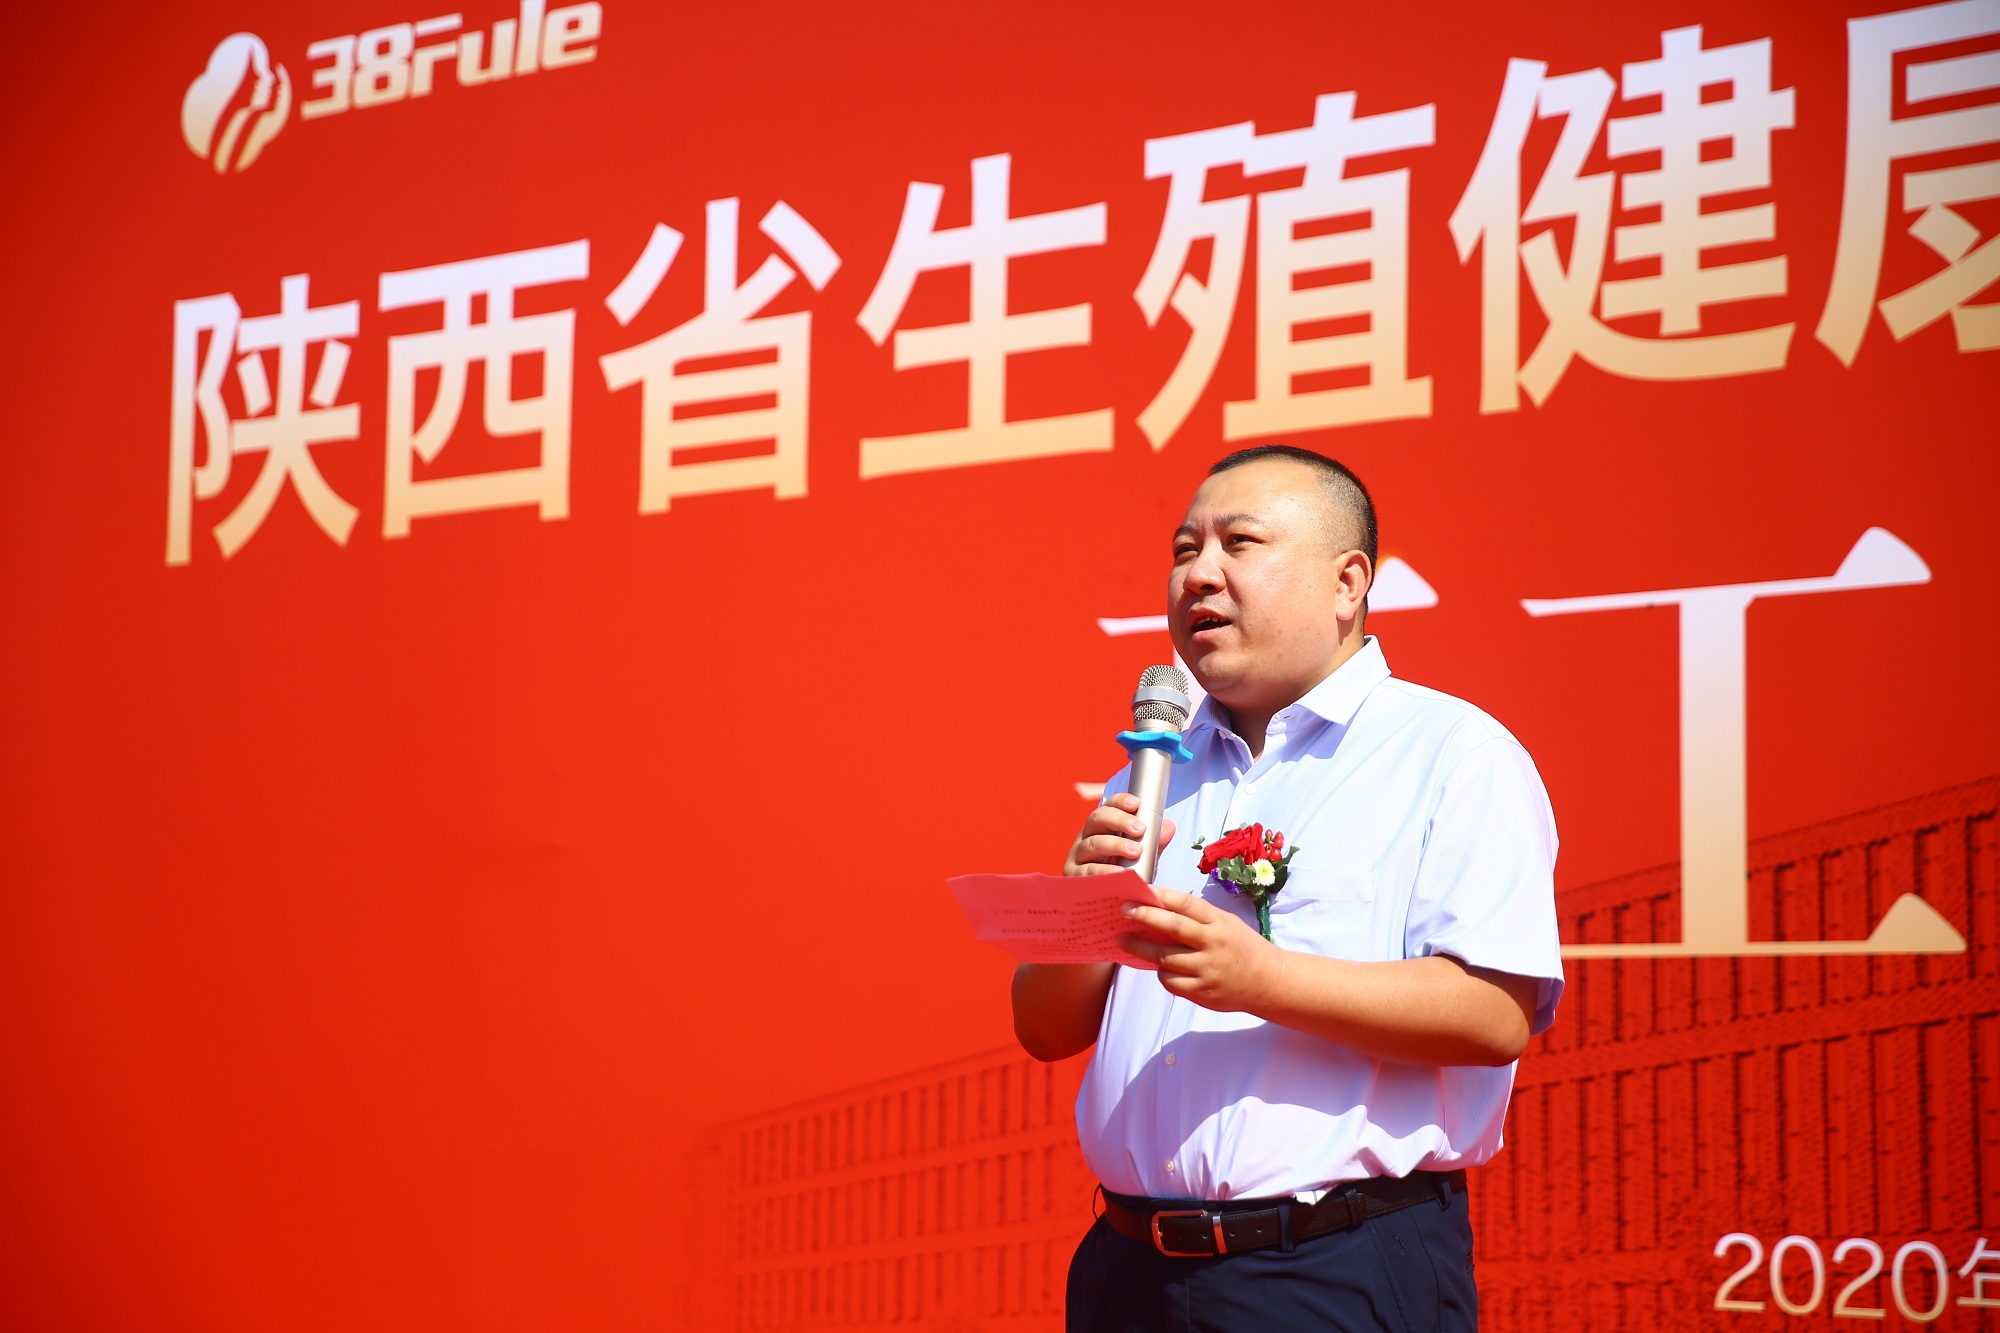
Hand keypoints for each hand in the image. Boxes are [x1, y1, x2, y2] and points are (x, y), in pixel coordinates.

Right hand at [1063, 792, 1176, 876]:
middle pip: (1098, 819)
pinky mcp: (1074, 875)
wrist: (1107, 904)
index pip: (1108, 807)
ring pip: (1093, 843)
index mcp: (1102, 828)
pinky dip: (1104, 871)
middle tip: (1141, 829)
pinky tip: (1119, 873)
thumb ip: (1154, 843)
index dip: (1120, 802)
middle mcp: (1087, 837)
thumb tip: (1169, 827)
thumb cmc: (1123, 874)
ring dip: (1115, 844)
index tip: (1136, 804)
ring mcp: (1078, 855)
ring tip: (1135, 851)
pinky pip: (1087, 870)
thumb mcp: (1141, 858)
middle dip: (1120, 821)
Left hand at [1118, 887, 1287, 1011]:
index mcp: (1220, 923)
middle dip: (1145, 917)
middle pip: (1174, 928)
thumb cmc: (1242, 947)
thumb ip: (1197, 918)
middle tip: (1123, 911)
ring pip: (1166, 958)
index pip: (1188, 904)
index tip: (1142, 890)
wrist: (1269, 982)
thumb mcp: (1226, 924)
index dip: (1163, 895)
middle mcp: (1213, 944)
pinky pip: (1171, 982)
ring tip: (1125, 940)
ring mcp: (1208, 969)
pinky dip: (1161, 973)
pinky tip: (1158, 967)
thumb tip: (1157, 908)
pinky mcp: (1203, 992)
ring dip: (1142, 949)